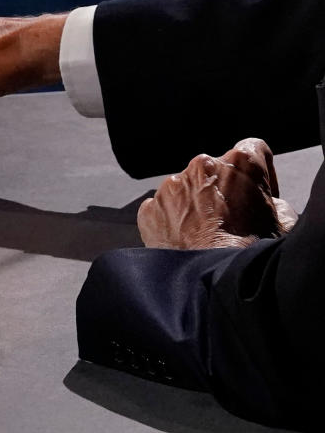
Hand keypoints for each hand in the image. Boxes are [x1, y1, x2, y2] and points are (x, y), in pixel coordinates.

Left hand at [137, 138, 297, 248]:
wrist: (211, 283)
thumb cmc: (250, 253)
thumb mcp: (284, 224)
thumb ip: (276, 203)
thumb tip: (269, 204)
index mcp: (240, 163)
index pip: (253, 150)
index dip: (259, 172)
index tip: (258, 193)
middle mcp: (201, 166)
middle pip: (215, 171)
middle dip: (223, 191)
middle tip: (230, 221)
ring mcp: (171, 187)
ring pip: (185, 190)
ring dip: (194, 206)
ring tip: (205, 236)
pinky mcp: (149, 208)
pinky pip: (161, 210)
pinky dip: (171, 222)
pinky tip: (184, 242)